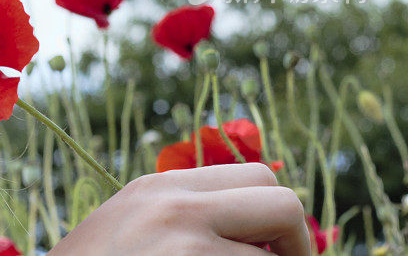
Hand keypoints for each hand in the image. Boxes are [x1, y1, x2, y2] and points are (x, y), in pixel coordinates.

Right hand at [48, 163, 309, 255]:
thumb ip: (183, 215)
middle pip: (282, 201)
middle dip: (296, 245)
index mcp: (159, 187)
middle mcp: (174, 206)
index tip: (272, 252)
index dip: (277, 221)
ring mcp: (184, 247)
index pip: (258, 177)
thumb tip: (255, 230)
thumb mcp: (130, 228)